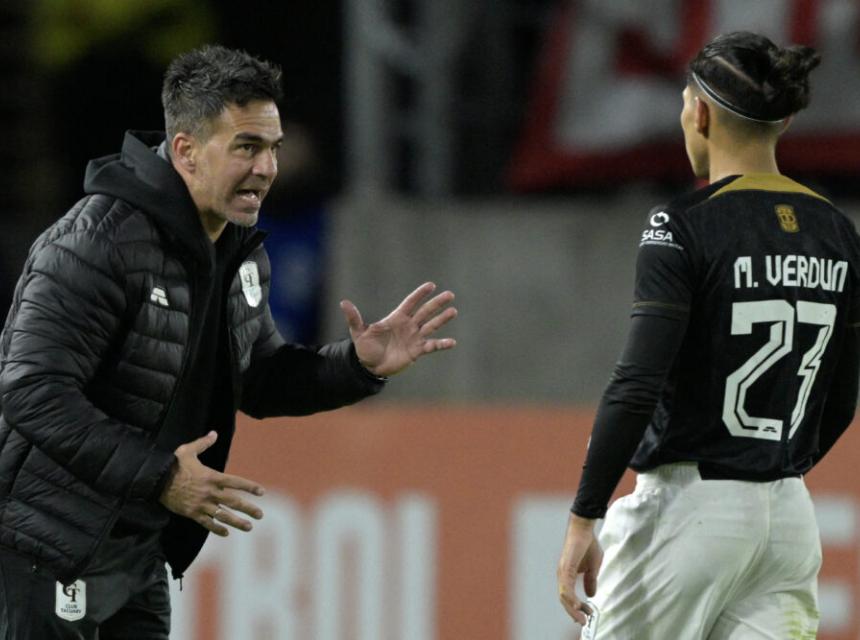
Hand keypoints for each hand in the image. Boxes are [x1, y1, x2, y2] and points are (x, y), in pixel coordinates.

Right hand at [159, 431, 264, 536]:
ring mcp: (201, 504)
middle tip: (260, 515)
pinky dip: (217, 528)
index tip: (261, 492)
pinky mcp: (192, 513)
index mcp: (211, 477)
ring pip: (222, 515)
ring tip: (248, 527)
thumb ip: (203, 443)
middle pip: (233, 501)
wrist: (155, 480)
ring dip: (237, 522)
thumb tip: (214, 433)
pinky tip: (226, 533)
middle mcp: (209, 492)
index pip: (235, 482)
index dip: (249, 487)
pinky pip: (207, 523)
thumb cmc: (173, 464)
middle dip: (248, 508)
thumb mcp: (188, 450)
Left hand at [340, 282, 456, 376]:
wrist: (370, 367)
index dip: (420, 294)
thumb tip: (343, 302)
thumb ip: (354, 318)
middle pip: (425, 312)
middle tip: (450, 294)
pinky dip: (442, 344)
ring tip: (454, 311)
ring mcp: (414, 338)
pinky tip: (452, 342)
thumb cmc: (365, 348)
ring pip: (431, 325)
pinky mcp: (417, 351)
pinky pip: (432, 346)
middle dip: (437, 303)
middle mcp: (408, 326)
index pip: (410, 303)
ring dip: (442, 319)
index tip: (431, 285)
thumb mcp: (358, 332)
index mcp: (396, 318)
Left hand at [557, 513, 602, 624]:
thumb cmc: (587, 545)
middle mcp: (563, 575)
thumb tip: (591, 595)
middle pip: (564, 599)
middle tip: (583, 622)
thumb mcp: (593, 567)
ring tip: (581, 618)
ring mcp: (563, 571)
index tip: (587, 616)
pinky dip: (570, 597)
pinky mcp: (566, 566)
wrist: (584, 528)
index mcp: (568, 576)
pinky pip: (566, 585)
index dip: (576, 608)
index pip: (569, 597)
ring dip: (572, 608)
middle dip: (573, 613)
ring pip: (564, 595)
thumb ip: (591, 581)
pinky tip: (577, 605)